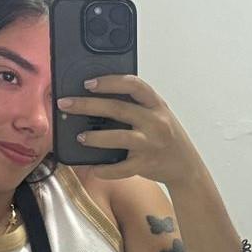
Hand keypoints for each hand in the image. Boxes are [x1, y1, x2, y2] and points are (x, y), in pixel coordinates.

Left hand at [57, 75, 202, 184]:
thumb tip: (99, 96)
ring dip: (95, 137)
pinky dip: (105, 169)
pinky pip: (121, 168)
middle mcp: (155, 122)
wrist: (186, 166)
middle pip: (118, 109)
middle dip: (87, 105)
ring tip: (79, 137)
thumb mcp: (158, 114)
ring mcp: (151, 144)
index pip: (133, 85)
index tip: (88, 83)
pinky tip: (93, 167)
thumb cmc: (167, 136)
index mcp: (157, 105)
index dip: (110, 82)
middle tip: (66, 103)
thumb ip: (137, 104)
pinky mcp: (146, 164)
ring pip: (118, 138)